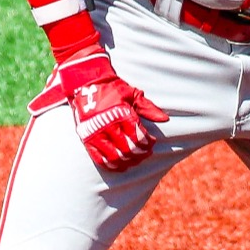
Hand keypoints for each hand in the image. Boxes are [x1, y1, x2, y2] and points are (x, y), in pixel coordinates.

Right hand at [59, 53, 168, 171]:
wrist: (85, 84)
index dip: (148, 143)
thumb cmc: (112, 89)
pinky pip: (99, 159)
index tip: (152, 142)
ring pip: (115, 158)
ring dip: (128, 162)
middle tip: (146, 152)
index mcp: (121, 114)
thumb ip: (148, 107)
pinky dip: (111, 165)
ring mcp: (96, 134)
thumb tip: (165, 119)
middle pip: (129, 150)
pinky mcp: (86, 139)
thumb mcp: (132, 93)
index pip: (139, 138)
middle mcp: (108, 126)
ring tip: (134, 159)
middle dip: (140, 154)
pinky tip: (120, 165)